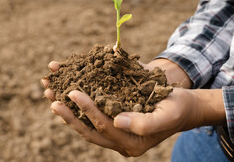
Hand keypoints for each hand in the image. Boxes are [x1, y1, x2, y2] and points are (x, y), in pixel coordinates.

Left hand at [51, 88, 199, 156]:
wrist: (182, 106)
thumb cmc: (177, 108)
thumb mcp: (167, 115)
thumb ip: (145, 122)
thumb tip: (117, 121)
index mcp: (131, 142)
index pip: (103, 126)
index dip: (87, 109)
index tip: (73, 91)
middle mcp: (119, 140)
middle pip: (88, 129)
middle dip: (68, 114)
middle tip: (51, 98)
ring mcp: (115, 131)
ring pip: (85, 123)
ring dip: (67, 110)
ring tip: (50, 94)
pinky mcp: (113, 120)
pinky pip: (91, 116)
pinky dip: (77, 104)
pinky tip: (65, 93)